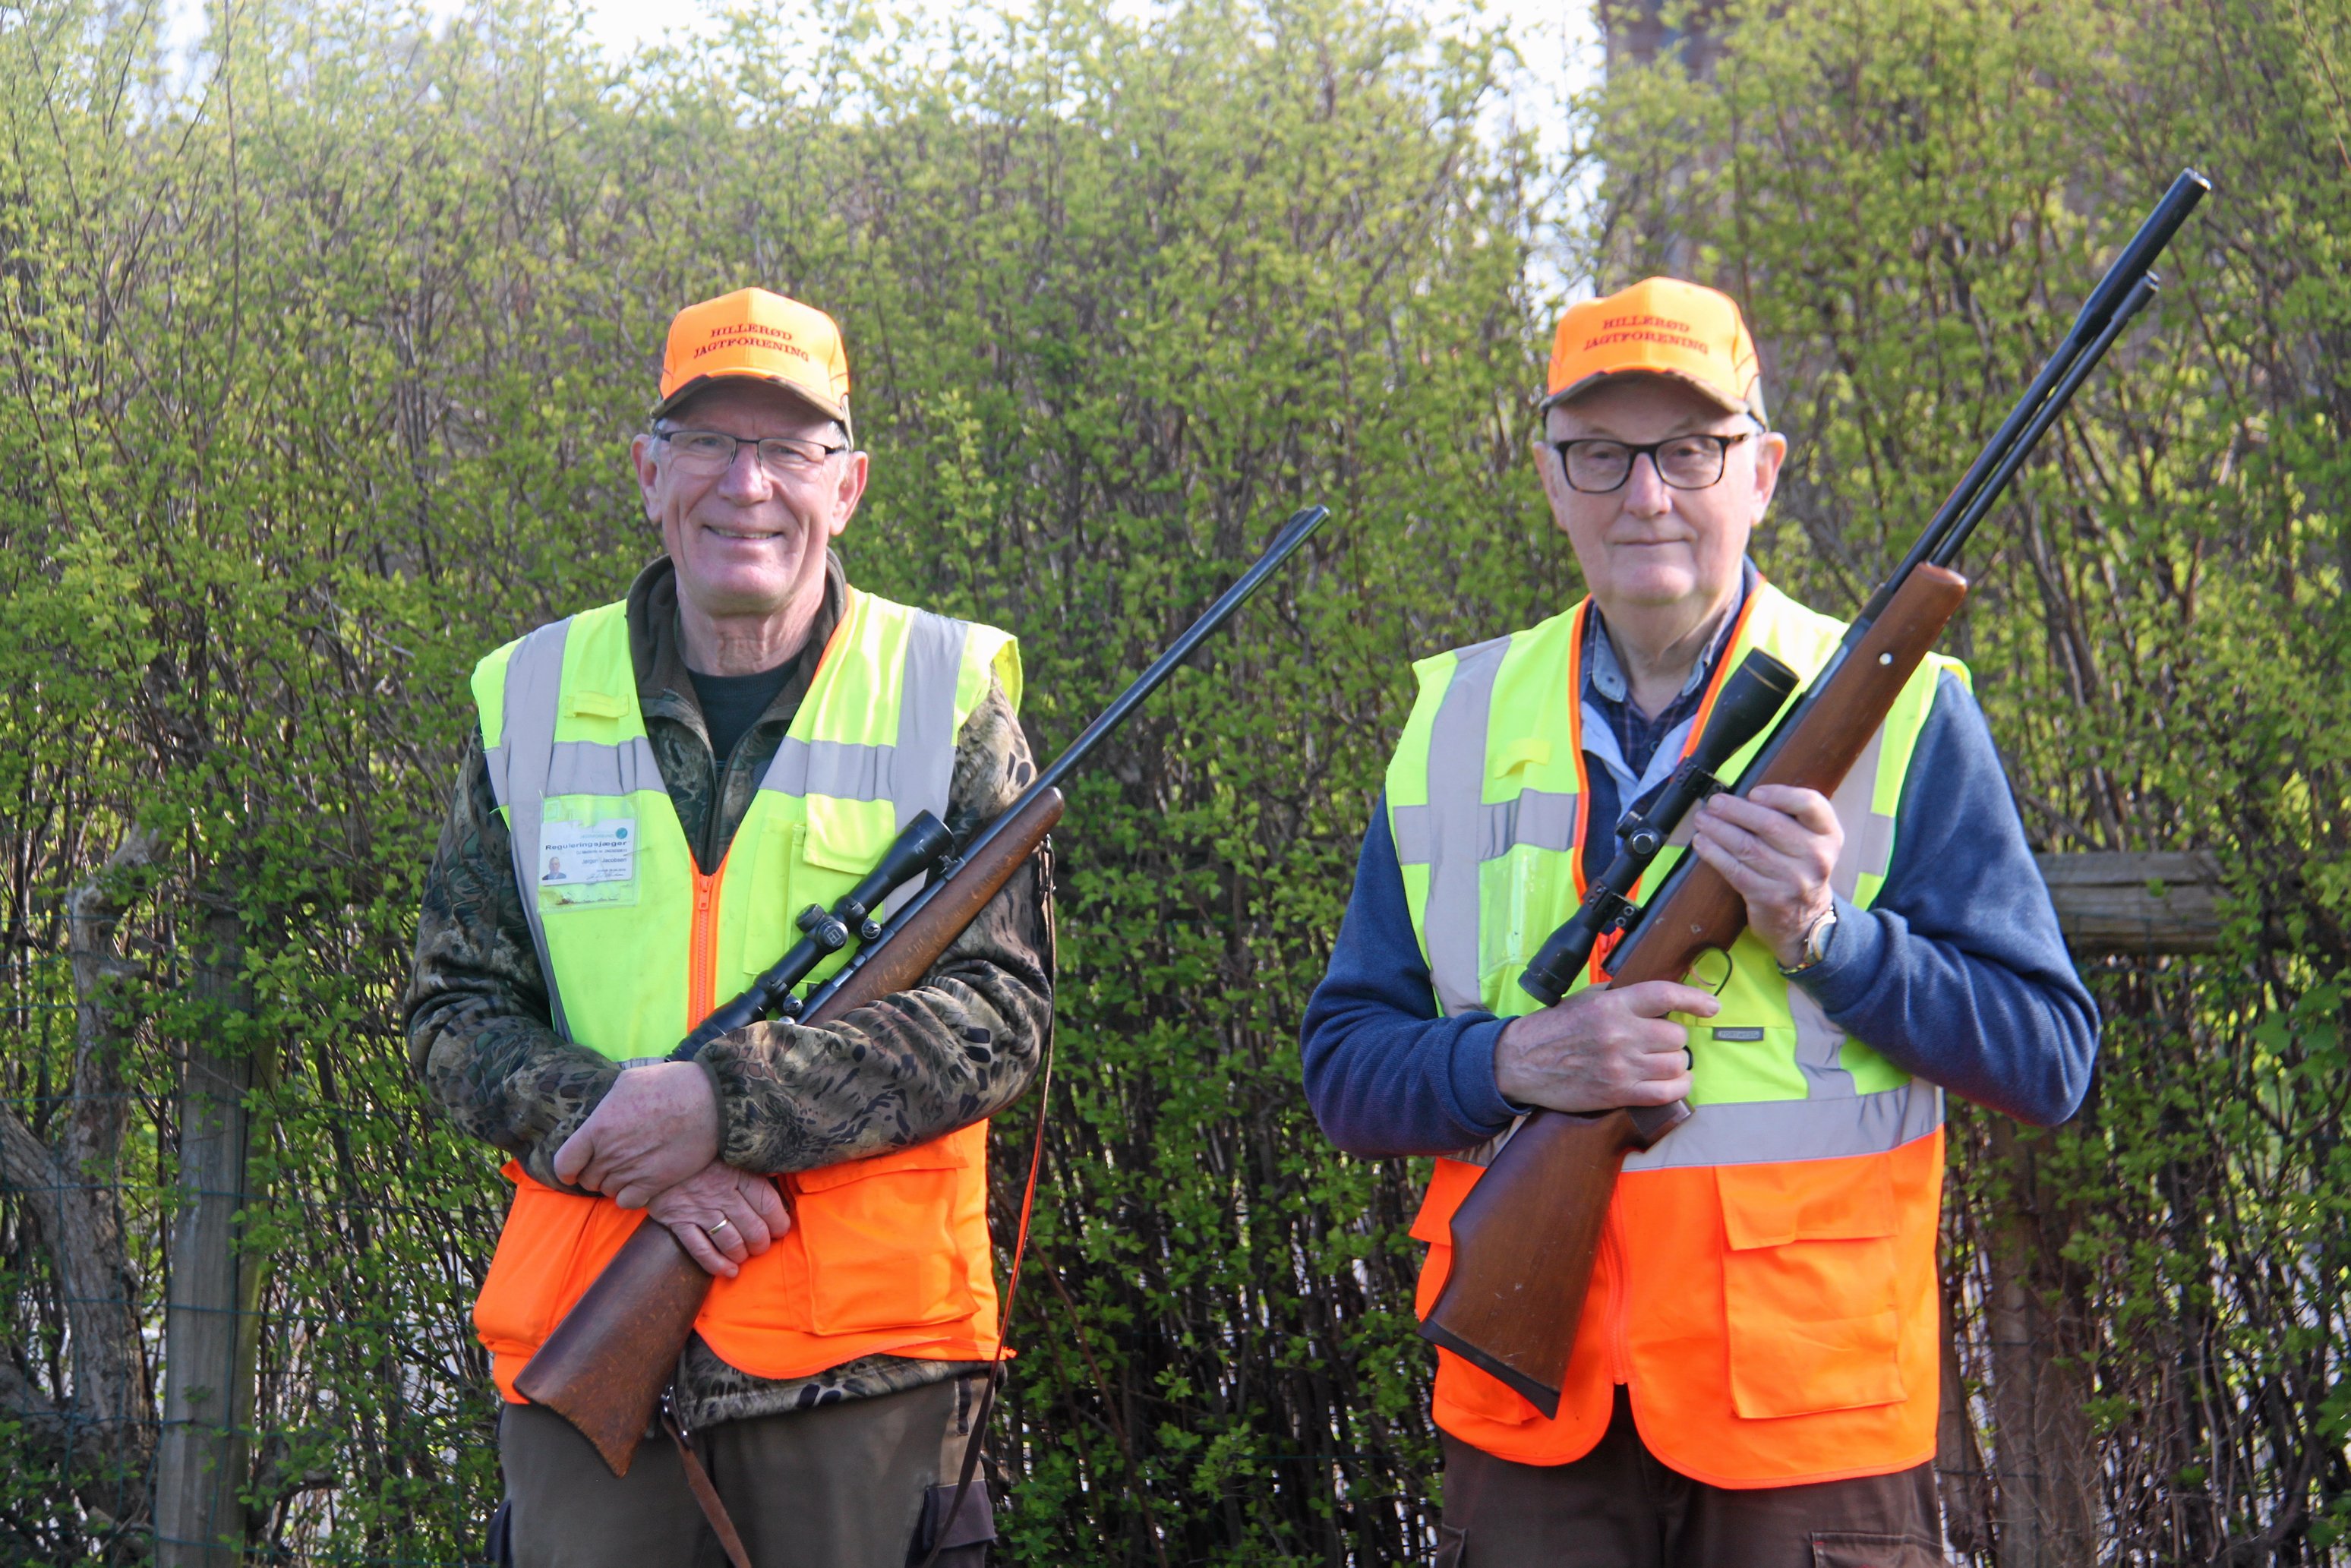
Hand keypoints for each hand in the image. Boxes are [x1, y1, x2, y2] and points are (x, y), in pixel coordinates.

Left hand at [553, 1061, 719, 1208]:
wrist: (710, 1102)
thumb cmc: (670, 1085)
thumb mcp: (628, 1082)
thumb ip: (607, 1103)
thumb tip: (601, 1113)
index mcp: (598, 1128)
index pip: (564, 1164)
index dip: (566, 1170)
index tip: (573, 1170)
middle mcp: (610, 1154)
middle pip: (587, 1180)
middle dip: (594, 1173)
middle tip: (609, 1163)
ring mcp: (632, 1171)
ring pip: (608, 1191)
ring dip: (613, 1183)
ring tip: (629, 1169)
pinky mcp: (654, 1183)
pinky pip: (627, 1202)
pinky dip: (629, 1196)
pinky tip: (639, 1183)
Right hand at [646, 1162, 791, 1278]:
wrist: (657, 1152)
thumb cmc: (701, 1154)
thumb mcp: (730, 1153)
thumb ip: (753, 1166)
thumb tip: (779, 1178)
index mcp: (738, 1173)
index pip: (768, 1205)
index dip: (779, 1223)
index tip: (780, 1229)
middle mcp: (722, 1194)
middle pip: (753, 1229)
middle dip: (762, 1244)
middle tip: (761, 1245)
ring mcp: (699, 1210)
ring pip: (731, 1242)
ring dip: (742, 1254)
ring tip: (744, 1254)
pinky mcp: (678, 1221)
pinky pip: (701, 1250)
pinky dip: (717, 1265)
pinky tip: (729, 1271)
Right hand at [1493, 980, 1718, 1113]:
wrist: (1521, 1062)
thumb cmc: (1554, 1028)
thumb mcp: (1586, 999)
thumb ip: (1621, 996)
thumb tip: (1658, 998)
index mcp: (1612, 1005)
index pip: (1665, 996)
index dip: (1695, 999)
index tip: (1712, 1006)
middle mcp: (1620, 1034)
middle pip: (1676, 1036)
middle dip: (1675, 1039)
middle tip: (1663, 1041)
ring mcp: (1621, 1066)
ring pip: (1676, 1064)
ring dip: (1677, 1063)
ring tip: (1665, 1061)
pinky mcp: (1618, 1092)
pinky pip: (1667, 1092)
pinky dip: (1679, 1087)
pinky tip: (1676, 1082)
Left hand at [1689, 785, 1840, 968]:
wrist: (1804, 919)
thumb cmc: (1798, 867)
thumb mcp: (1810, 840)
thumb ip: (1788, 816)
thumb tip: (1741, 798)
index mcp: (1828, 835)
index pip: (1810, 805)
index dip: (1779, 795)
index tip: (1754, 794)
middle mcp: (1815, 857)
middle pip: (1771, 824)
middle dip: (1736, 810)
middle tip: (1714, 803)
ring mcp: (1792, 880)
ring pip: (1748, 846)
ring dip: (1718, 829)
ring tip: (1702, 820)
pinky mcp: (1769, 897)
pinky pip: (1735, 869)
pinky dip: (1714, 853)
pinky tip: (1702, 842)